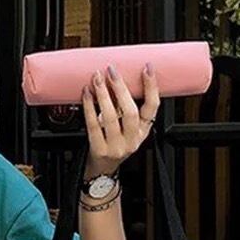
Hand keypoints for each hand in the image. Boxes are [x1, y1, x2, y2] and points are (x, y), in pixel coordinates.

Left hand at [81, 63, 159, 178]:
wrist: (101, 170)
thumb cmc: (113, 144)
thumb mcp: (127, 129)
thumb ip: (126, 109)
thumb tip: (117, 78)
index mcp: (143, 131)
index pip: (153, 108)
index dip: (151, 88)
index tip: (147, 68)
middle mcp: (132, 140)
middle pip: (130, 112)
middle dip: (121, 89)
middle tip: (112, 71)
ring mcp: (116, 147)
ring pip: (111, 118)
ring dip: (103, 95)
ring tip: (97, 79)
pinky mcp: (100, 150)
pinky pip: (93, 125)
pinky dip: (89, 107)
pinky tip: (86, 94)